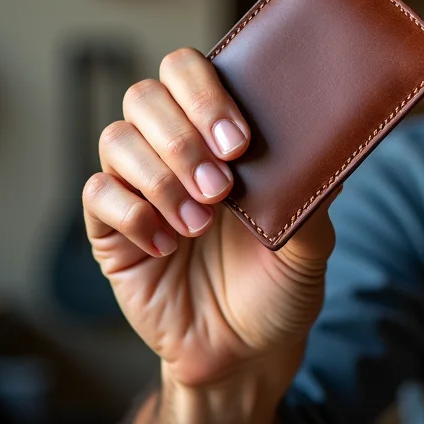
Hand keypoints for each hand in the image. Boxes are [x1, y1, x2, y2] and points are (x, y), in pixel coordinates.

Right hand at [82, 47, 334, 390]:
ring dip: (161, 179)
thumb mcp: (311, 242)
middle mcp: (172, 147)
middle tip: (221, 185)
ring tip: (200, 223)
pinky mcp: (108, 229)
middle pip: (145, 95)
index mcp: (219, 133)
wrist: (247, 351)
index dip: (206, 93)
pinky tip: (166, 245)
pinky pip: (97, 194)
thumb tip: (326, 143)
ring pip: (117, 139)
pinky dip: (133, 215)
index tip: (240, 143)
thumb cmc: (278, 283)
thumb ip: (312, 193)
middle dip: (182, 137)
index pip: (190, 72)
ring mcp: (137, 185)